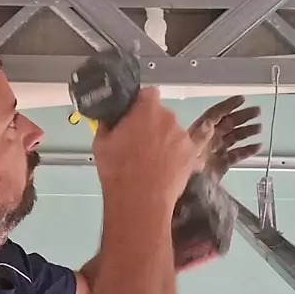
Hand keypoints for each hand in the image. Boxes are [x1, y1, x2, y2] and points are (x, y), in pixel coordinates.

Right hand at [94, 88, 214, 214]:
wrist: (139, 200)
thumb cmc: (117, 170)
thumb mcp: (101, 143)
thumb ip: (108, 124)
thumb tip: (110, 119)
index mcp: (146, 109)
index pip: (148, 93)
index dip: (141, 102)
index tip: (134, 113)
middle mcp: (169, 118)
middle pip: (161, 114)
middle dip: (152, 123)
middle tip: (139, 141)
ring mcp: (183, 136)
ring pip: (174, 131)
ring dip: (166, 139)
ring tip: (154, 159)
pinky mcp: (192, 155)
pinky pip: (194, 145)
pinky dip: (187, 148)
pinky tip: (188, 151)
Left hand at [188, 95, 261, 181]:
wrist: (183, 190)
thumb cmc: (182, 168)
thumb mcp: (190, 150)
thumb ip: (200, 136)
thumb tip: (209, 123)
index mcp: (201, 132)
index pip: (216, 114)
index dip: (228, 105)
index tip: (242, 99)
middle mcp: (210, 139)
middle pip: (228, 123)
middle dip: (242, 116)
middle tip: (257, 111)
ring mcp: (217, 151)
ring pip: (234, 138)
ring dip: (247, 131)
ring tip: (259, 127)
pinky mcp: (222, 164)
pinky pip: (237, 155)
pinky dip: (247, 150)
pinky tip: (257, 146)